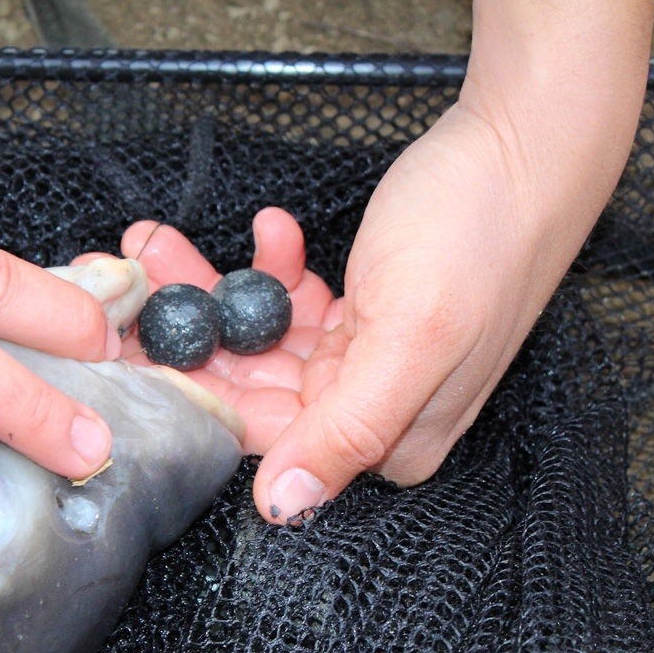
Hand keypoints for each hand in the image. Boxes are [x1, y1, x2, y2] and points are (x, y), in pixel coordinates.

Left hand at [105, 107, 619, 523]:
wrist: (528, 143)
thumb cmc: (483, 234)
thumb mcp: (412, 334)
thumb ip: (349, 426)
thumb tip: (284, 509)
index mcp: (389, 439)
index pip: (265, 438)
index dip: (190, 396)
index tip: (125, 353)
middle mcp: (372, 411)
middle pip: (253, 388)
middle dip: (188, 334)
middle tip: (129, 281)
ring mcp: (365, 360)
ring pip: (262, 341)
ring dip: (214, 292)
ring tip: (160, 240)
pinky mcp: (364, 314)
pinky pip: (292, 305)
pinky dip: (272, 270)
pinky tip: (270, 228)